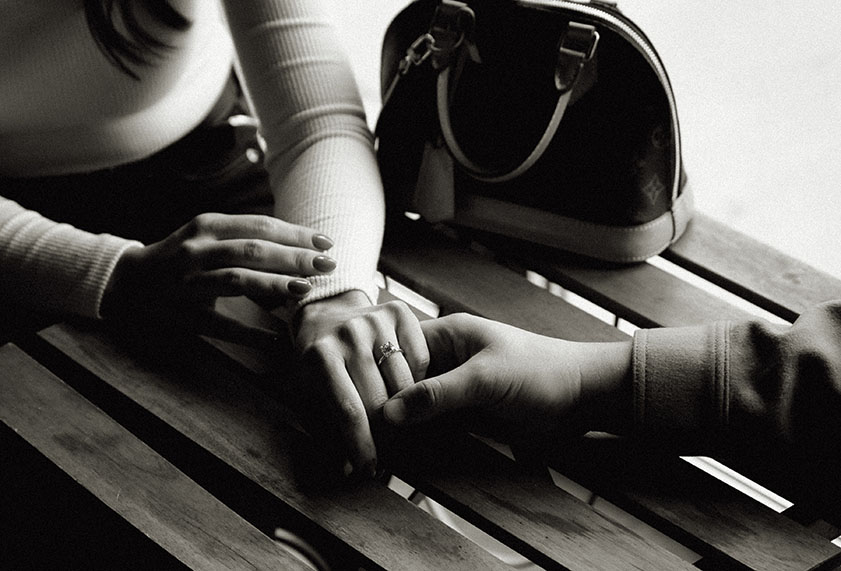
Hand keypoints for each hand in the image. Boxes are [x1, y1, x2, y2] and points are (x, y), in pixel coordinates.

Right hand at [102, 213, 335, 341]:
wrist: (129, 281)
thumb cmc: (182, 256)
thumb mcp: (208, 236)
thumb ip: (246, 238)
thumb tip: (300, 249)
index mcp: (207, 226)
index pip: (259, 226)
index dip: (295, 234)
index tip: (326, 242)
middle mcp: (197, 250)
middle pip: (253, 251)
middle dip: (294, 257)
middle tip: (328, 264)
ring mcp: (189, 283)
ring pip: (238, 280)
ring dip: (275, 285)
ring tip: (306, 290)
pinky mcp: (185, 315)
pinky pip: (223, 325)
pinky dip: (253, 333)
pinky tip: (279, 339)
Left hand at [294, 291, 428, 477]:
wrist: (328, 310)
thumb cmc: (317, 360)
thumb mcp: (308, 392)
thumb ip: (325, 429)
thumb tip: (347, 470)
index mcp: (319, 356)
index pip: (349, 411)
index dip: (361, 445)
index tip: (369, 469)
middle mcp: (349, 334)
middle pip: (379, 400)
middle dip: (383, 435)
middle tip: (384, 450)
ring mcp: (375, 320)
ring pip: (405, 382)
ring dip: (404, 411)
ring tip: (395, 422)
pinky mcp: (399, 312)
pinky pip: (421, 359)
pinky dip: (417, 380)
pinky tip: (404, 388)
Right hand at [383, 313, 632, 441]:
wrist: (584, 397)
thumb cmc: (539, 372)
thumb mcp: (485, 379)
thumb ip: (437, 394)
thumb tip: (389, 413)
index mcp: (448, 335)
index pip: (397, 351)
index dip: (376, 376)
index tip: (356, 405)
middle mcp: (446, 359)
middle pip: (401, 380)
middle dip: (384, 404)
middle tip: (359, 432)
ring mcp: (454, 388)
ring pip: (415, 406)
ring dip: (400, 424)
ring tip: (371, 446)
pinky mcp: (465, 414)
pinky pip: (432, 424)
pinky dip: (418, 436)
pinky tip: (399, 451)